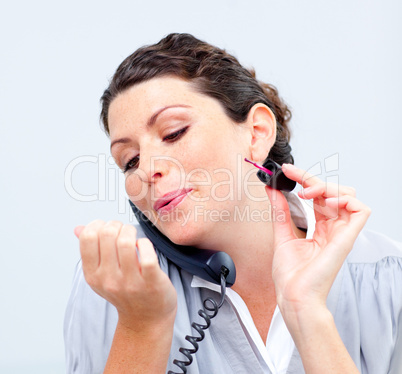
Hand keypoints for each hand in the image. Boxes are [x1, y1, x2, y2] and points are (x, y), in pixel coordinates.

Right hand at [74, 221, 176, 330]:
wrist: (146, 320)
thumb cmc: (125, 291)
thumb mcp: (102, 275)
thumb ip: (91, 250)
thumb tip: (78, 228)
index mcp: (92, 275)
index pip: (88, 238)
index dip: (98, 224)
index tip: (108, 227)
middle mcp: (108, 279)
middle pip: (107, 234)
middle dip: (117, 225)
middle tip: (123, 230)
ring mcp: (129, 282)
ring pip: (126, 241)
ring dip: (131, 231)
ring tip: (134, 236)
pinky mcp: (151, 282)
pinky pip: (146, 254)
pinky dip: (145, 244)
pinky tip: (144, 247)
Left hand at [265, 164, 370, 314]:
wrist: (293, 295)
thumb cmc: (290, 275)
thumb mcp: (281, 235)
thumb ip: (280, 212)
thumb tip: (272, 190)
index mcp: (319, 229)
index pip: (318, 196)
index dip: (305, 180)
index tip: (288, 171)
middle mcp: (332, 228)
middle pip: (333, 192)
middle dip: (313, 179)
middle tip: (294, 178)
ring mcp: (340, 233)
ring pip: (348, 196)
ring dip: (328, 187)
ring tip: (308, 193)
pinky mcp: (347, 238)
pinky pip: (360, 210)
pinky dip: (345, 199)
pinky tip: (325, 202)